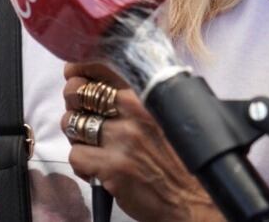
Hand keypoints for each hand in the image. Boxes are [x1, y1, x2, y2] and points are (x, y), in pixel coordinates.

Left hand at [62, 62, 219, 221]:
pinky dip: (82, 165)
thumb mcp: (170, 114)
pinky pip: (75, 156)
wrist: (197, 201)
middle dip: (72, 102)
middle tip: (81, 114)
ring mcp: (121, 139)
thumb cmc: (184, 161)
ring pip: (71, 123)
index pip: (100, 67)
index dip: (79, 69)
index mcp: (147, 94)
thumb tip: (106, 80)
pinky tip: (98, 169)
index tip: (74, 74)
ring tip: (93, 146)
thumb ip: (141, 96)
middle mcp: (133, 112)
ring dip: (76, 135)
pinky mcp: (112, 167)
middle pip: (77, 91)